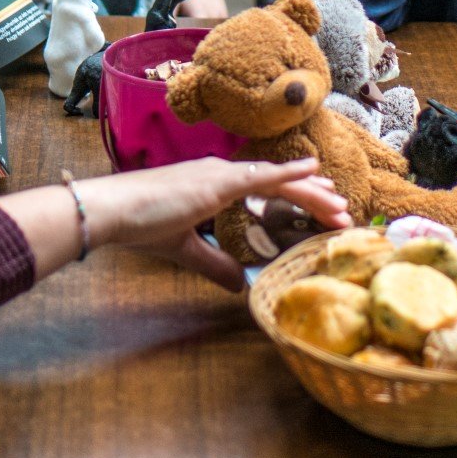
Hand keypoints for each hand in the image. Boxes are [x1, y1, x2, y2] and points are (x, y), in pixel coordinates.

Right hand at [96, 157, 350, 290]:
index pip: (266, 189)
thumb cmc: (139, 225)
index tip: (323, 206)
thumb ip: (214, 264)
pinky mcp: (218, 182)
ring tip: (340, 206)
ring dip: (312, 193)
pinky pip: (263, 178)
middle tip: (343, 210)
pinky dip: (290, 175)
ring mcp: (221, 174)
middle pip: (280, 184)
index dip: (296, 197)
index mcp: (215, 185)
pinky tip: (314, 173)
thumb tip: (239, 284)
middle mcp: (222, 173)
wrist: (113, 210)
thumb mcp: (184, 249)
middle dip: (314, 198)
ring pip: (279, 182)